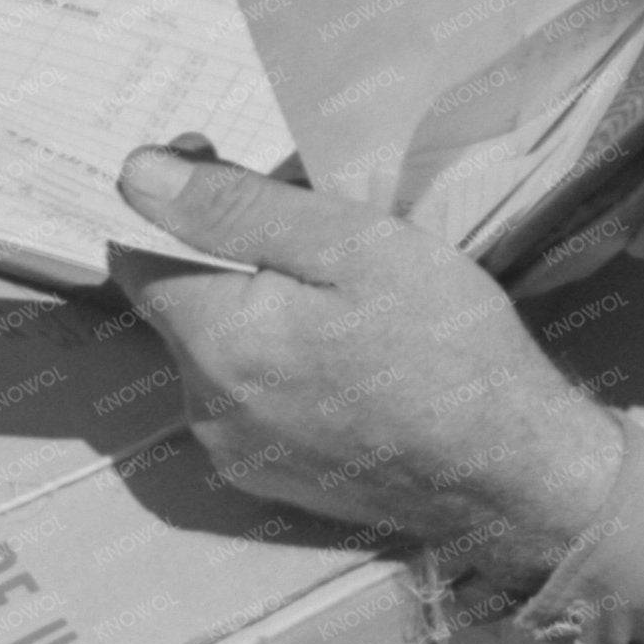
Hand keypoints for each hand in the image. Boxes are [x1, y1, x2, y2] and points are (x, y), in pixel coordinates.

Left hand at [112, 145, 625, 576]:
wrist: (509, 472)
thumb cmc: (444, 343)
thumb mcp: (352, 246)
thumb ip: (236, 209)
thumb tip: (134, 174)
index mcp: (215, 339)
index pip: (137, 256)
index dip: (171, 203)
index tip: (225, 163)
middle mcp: (202, 404)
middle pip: (178, 305)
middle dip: (222, 260)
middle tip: (310, 237)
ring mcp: (233, 451)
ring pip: (210, 355)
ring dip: (248, 318)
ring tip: (333, 301)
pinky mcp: (266, 479)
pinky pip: (242, 402)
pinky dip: (271, 370)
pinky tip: (338, 360)